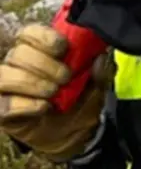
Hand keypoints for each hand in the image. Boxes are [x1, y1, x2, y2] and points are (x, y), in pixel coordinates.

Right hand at [0, 24, 108, 160]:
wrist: (75, 135)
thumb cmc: (81, 102)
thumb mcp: (98, 86)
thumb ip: (102, 72)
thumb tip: (101, 57)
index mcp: (41, 52)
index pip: (29, 33)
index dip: (43, 37)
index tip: (63, 48)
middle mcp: (19, 66)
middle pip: (18, 53)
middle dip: (44, 64)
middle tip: (66, 78)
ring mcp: (8, 88)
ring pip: (4, 75)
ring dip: (32, 82)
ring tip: (54, 92)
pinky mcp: (3, 110)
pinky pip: (3, 103)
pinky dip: (24, 104)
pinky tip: (44, 107)